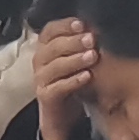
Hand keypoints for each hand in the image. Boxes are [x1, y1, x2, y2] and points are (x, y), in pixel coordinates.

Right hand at [26, 18, 98, 139]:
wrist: (62, 115)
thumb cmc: (71, 80)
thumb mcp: (76, 59)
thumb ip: (82, 43)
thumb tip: (98, 27)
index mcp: (46, 48)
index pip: (50, 30)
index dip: (65, 25)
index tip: (82, 24)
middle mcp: (40, 61)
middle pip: (53, 46)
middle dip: (74, 41)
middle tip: (92, 39)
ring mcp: (40, 79)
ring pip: (55, 66)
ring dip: (75, 59)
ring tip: (93, 56)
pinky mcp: (45, 96)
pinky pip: (58, 87)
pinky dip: (73, 81)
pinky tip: (88, 76)